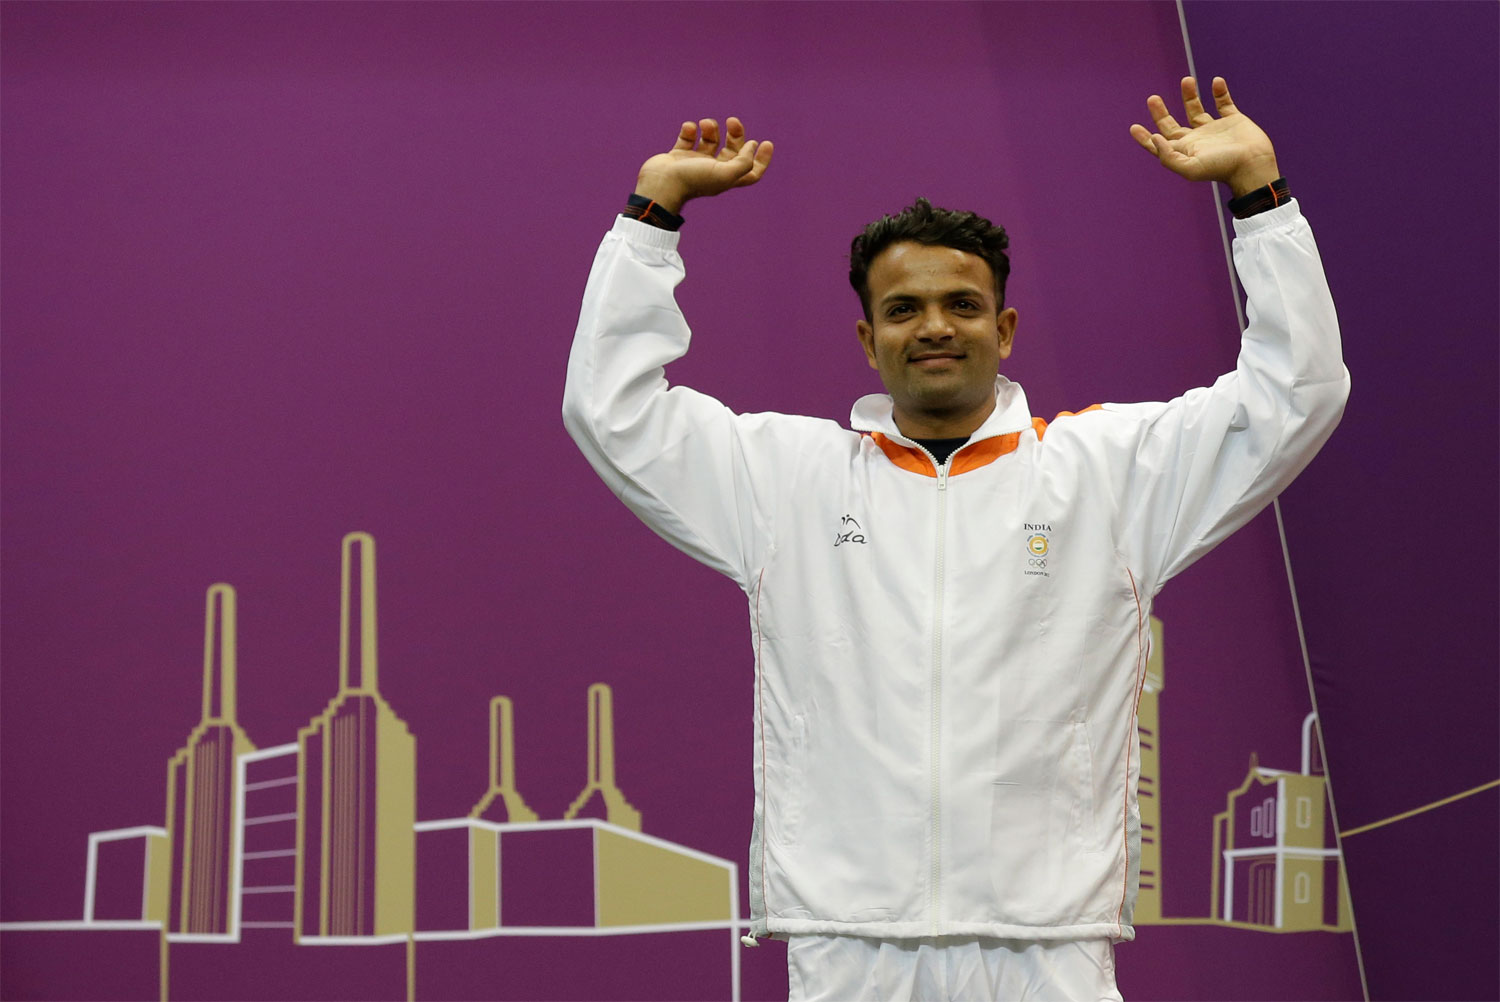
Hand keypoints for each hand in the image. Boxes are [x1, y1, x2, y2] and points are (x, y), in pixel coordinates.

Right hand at [634, 117, 773, 213]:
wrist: (660, 183)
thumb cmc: (693, 180)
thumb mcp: (725, 173)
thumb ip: (743, 162)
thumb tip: (753, 146)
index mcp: (726, 178)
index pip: (751, 172)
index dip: (761, 159)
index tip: (766, 142)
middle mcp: (713, 170)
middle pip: (733, 150)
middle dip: (736, 134)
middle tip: (733, 121)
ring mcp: (695, 163)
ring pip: (711, 141)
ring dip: (711, 128)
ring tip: (705, 124)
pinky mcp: (679, 156)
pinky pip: (688, 138)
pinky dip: (689, 129)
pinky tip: (689, 128)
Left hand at [1129, 77, 1278, 196]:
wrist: (1252, 164)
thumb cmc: (1221, 168)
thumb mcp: (1189, 167)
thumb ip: (1168, 155)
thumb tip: (1155, 137)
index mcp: (1184, 150)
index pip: (1159, 144)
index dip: (1145, 138)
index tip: (1134, 127)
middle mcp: (1196, 140)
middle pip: (1172, 125)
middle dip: (1160, 112)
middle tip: (1152, 98)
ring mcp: (1214, 129)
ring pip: (1196, 109)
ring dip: (1190, 95)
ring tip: (1187, 80)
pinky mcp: (1233, 120)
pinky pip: (1224, 102)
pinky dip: (1220, 91)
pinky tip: (1215, 82)